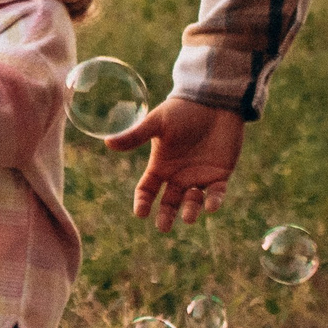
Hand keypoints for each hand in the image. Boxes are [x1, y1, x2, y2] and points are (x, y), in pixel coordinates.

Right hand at [111, 95, 245, 232]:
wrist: (212, 100)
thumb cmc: (182, 110)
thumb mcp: (157, 123)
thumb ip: (136, 135)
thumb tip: (107, 142)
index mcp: (160, 166)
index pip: (147, 190)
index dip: (143, 202)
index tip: (141, 213)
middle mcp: (178, 175)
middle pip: (169, 203)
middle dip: (166, 216)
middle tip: (164, 227)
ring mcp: (199, 176)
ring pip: (192, 201)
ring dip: (190, 210)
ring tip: (188, 216)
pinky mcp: (220, 175)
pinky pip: (216, 194)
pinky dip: (214, 202)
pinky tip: (211, 206)